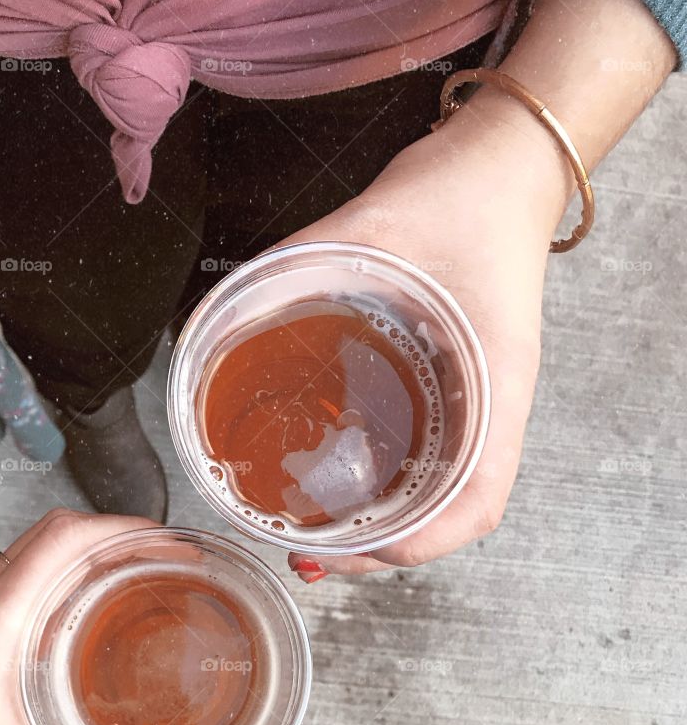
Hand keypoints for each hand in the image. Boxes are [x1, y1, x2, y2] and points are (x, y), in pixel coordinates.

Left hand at [0, 510, 154, 724]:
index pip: (64, 539)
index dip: (124, 530)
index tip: (168, 544)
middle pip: (53, 534)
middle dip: (116, 536)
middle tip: (166, 561)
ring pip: (33, 555)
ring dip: (87, 556)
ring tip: (137, 581)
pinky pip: (17, 585)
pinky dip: (60, 583)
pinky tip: (89, 621)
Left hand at [281, 90, 570, 576]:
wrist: (502, 166)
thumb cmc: (460, 198)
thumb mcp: (372, 232)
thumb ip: (296, 270)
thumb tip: (222, 314)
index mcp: (492, 384)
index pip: (478, 502)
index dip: (419, 544)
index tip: (354, 552)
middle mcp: (490, 405)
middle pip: (454, 514)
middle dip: (381, 551)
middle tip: (311, 558)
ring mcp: (478, 400)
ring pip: (443, 494)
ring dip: (384, 528)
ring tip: (317, 539)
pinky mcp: (459, 386)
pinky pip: (434, 456)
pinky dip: (390, 486)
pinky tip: (341, 485)